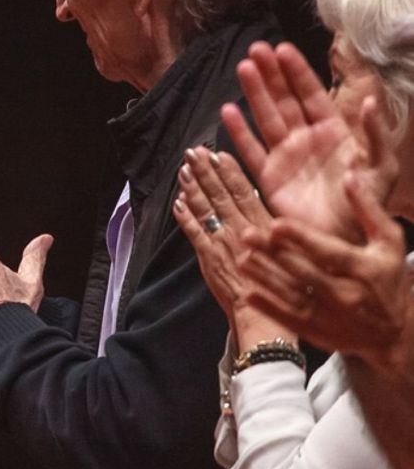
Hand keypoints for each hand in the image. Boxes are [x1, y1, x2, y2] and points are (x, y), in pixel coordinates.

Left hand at [171, 146, 288, 343]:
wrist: (267, 316)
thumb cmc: (287, 288)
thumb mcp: (291, 251)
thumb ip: (277, 229)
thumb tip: (266, 210)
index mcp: (264, 226)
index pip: (245, 190)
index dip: (230, 171)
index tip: (219, 153)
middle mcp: (241, 229)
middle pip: (220, 194)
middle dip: (206, 171)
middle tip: (194, 151)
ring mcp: (222, 242)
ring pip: (205, 208)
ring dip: (192, 187)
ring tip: (184, 169)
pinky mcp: (208, 257)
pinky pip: (193, 232)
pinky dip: (185, 216)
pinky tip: (177, 202)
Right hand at [225, 42, 396, 239]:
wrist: (343, 240)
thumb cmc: (366, 204)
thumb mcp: (381, 168)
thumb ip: (375, 135)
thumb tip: (369, 101)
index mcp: (334, 132)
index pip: (312, 95)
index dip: (297, 72)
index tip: (282, 49)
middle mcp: (306, 139)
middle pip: (284, 100)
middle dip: (271, 74)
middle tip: (255, 50)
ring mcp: (285, 157)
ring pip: (266, 117)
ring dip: (254, 93)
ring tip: (243, 68)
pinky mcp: (269, 177)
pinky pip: (251, 150)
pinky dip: (239, 133)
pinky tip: (228, 111)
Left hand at [237, 171, 409, 357]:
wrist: (393, 334)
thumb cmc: (388, 279)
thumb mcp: (389, 242)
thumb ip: (369, 210)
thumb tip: (350, 176)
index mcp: (364, 269)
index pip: (329, 252)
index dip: (302, 238)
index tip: (276, 223)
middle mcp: (346, 294)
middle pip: (305, 272)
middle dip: (274, 254)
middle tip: (246, 234)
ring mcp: (330, 316)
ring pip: (292, 295)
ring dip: (265, 278)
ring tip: (241, 260)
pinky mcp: (317, 332)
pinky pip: (289, 319)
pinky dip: (268, 307)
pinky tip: (248, 292)